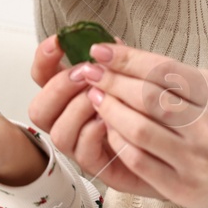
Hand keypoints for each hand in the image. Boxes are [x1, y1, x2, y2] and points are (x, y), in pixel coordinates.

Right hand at [27, 33, 164, 198]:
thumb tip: (108, 45)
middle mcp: (69, 120)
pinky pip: (82, 152)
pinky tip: (108, 121)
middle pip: (39, 109)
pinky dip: (92, 133)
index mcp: (71, 94)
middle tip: (85, 74)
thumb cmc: (146, 108)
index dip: (44, 58)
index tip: (58, 42)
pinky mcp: (97, 165)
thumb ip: (115, 63)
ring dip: (77, 110)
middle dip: (59, 87)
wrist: (168, 144)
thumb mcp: (131, 78)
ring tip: (100, 97)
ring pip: (57, 132)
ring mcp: (79, 145)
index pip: (42, 76)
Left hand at [75, 43, 207, 207]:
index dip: (126, 58)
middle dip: (112, 81)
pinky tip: (108, 128)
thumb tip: (121, 51)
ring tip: (96, 97)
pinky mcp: (182, 187)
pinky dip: (118, 141)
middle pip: (148, 97)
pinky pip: (139, 160)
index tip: (100, 51)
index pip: (163, 70)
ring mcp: (197, 159)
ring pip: (140, 129)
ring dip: (110, 110)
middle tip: (91, 71)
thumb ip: (172, 74)